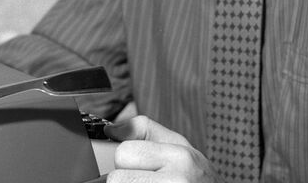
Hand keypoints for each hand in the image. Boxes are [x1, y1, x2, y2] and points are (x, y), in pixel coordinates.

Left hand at [90, 115, 222, 182]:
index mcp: (179, 156)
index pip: (123, 154)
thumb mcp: (179, 145)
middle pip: (116, 179)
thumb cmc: (198, 177)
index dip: (127, 160)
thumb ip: (143, 129)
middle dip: (126, 179)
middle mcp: (177, 181)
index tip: (141, 167)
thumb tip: (110, 130)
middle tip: (146, 181)